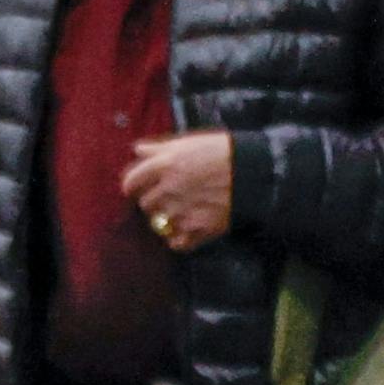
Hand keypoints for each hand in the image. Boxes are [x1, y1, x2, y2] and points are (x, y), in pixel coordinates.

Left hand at [120, 132, 232, 253]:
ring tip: (180, 211)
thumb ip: (158, 148)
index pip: (131, 180)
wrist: (252, 171)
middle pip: (145, 204)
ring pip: (158, 223)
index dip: (131, 185)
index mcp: (164, 165)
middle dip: (151, 200)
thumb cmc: (221, 152)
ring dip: (165, 218)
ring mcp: (182, 211)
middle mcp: (168, 189)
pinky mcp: (197, 229)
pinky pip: (176, 242)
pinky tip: (185, 229)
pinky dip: (178, 239)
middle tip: (165, 197)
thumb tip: (138, 150)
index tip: (133, 188)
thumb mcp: (188, 142)